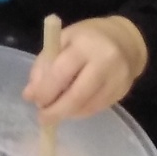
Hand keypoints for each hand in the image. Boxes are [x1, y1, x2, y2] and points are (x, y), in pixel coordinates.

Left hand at [23, 16, 147, 123]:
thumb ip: (44, 65)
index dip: (45, 91)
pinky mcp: (122, 92)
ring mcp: (116, 79)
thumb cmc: (87, 38)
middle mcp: (104, 62)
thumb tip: (30, 95)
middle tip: (42, 118)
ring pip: (87, 106)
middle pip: (77, 96)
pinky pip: (96, 109)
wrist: (126, 40)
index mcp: (84, 45)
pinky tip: (71, 108)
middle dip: (56, 111)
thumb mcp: (62, 41)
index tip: (34, 100)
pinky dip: (80, 112)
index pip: (61, 73)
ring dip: (67, 113)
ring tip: (55, 111)